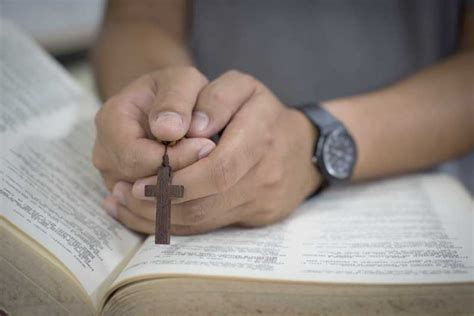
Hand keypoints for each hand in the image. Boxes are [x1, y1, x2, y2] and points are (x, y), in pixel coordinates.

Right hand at [93, 67, 215, 219]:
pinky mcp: (132, 196)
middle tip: (212, 158)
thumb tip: (168, 130)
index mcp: (110, 121)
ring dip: (183, 191)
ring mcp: (116, 179)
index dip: (174, 158)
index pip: (137, 157)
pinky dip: (180, 205)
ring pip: (148, 204)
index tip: (208, 145)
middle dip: (181, 176)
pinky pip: (153, 212)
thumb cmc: (177, 92)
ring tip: (207, 170)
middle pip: (140, 185)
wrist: (169, 105)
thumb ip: (175, 100)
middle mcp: (106, 155)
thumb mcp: (181, 81)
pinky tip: (203, 188)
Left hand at [111, 70, 321, 233]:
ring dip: (162, 218)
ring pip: (206, 222)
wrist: (303, 149)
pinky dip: (179, 225)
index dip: (174, 181)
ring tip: (128, 206)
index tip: (137, 182)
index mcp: (261, 136)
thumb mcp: (243, 87)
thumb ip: (215, 99)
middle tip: (125, 196)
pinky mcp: (259, 217)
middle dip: (160, 204)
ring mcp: (264, 201)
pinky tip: (152, 217)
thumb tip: (186, 129)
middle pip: (206, 203)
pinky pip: (213, 227)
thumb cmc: (264, 113)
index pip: (216, 170)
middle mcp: (265, 175)